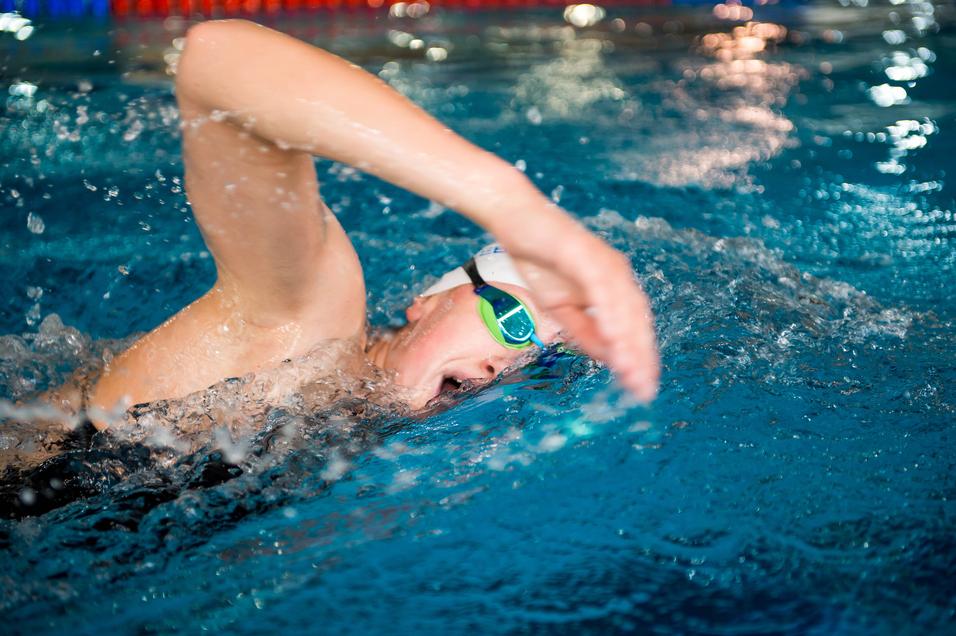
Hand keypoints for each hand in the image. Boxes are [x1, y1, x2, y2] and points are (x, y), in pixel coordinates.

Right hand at [496, 215, 659, 401]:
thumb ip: (585, 331)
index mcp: (614, 286)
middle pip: (636, 319)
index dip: (639, 357)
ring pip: (624, 306)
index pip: (634, 326)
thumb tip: (606, 359)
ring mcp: (604, 262)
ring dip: (628, 340)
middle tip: (641, 388)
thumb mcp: (561, 308)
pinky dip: (609, 313)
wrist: (515, 223)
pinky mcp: (586, 253)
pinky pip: (602, 288)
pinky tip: (612, 336)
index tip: (640, 387)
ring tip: (629, 370)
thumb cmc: (538, 261)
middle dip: (640, 356)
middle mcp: (617, 273)